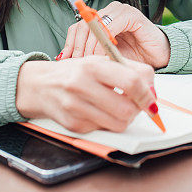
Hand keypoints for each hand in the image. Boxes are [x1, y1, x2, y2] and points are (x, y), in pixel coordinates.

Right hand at [15, 56, 155, 133]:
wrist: (39, 85)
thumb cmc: (74, 72)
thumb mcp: (99, 62)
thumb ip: (128, 71)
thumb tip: (152, 90)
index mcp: (92, 66)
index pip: (131, 82)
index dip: (148, 93)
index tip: (152, 99)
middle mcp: (81, 86)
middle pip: (127, 109)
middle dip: (138, 109)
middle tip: (136, 104)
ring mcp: (75, 108)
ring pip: (118, 124)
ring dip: (125, 118)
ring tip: (118, 106)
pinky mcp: (73, 124)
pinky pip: (103, 129)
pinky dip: (108, 122)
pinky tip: (99, 111)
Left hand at [60, 1, 170, 68]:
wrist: (159, 57)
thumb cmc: (134, 58)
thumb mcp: (106, 58)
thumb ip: (89, 54)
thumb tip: (63, 60)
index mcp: (100, 20)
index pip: (77, 28)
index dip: (69, 44)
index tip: (65, 61)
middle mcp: (108, 11)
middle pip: (83, 25)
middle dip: (78, 47)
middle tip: (78, 64)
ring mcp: (120, 10)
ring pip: (94, 25)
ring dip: (90, 45)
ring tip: (91, 62)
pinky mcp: (131, 14)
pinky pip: (111, 25)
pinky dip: (105, 41)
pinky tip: (105, 54)